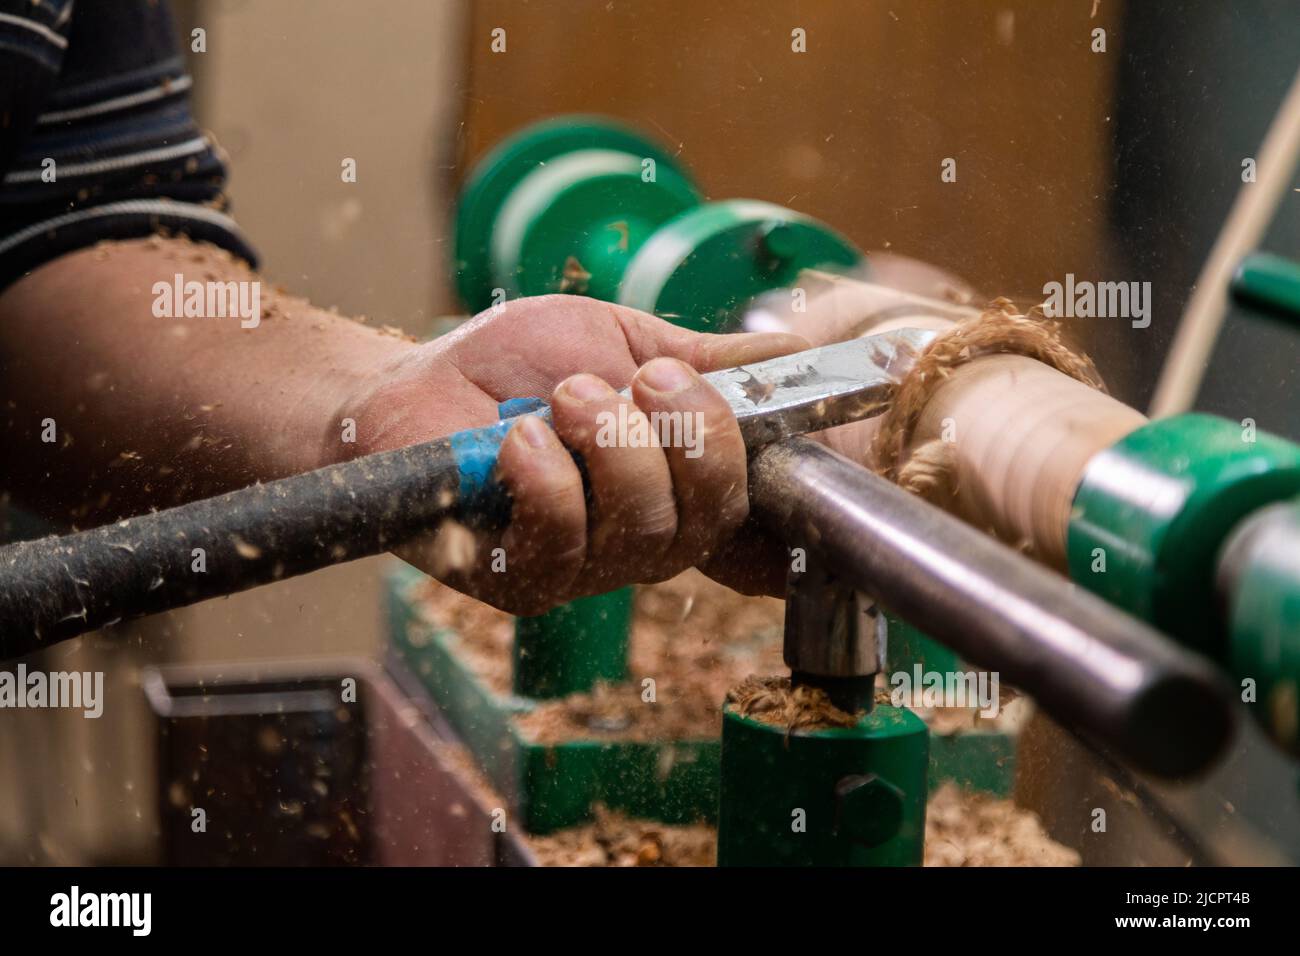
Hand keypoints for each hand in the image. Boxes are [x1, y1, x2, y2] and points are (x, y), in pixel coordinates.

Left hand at [333, 295, 807, 614]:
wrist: (419, 382)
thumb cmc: (519, 365)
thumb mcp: (626, 340)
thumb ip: (706, 357)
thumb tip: (797, 354)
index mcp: (680, 483)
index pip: (753, 502)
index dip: (767, 466)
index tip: (753, 405)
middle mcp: (647, 536)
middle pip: (712, 515)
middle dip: (689, 431)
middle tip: (642, 378)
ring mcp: (588, 565)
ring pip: (646, 527)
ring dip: (611, 444)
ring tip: (568, 395)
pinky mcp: (524, 580)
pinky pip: (565, 543)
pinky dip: (550, 478)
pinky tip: (521, 439)